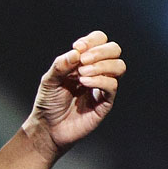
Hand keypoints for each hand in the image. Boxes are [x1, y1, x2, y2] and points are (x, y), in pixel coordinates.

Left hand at [24, 31, 124, 160]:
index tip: (77, 48)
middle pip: (114, 50)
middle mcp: (96, 71)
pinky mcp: (105, 102)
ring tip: (81, 74)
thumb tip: (76, 52)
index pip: (99, 40)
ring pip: (119, 66)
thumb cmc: (48, 103)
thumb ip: (61, 65)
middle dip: (100, 51)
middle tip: (83, 61)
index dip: (92, 40)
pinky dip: (99, 80)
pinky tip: (84, 83)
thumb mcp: (49, 80)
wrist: (48, 127)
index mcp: (84, 62)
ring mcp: (102, 87)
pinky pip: (112, 86)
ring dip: (101, 65)